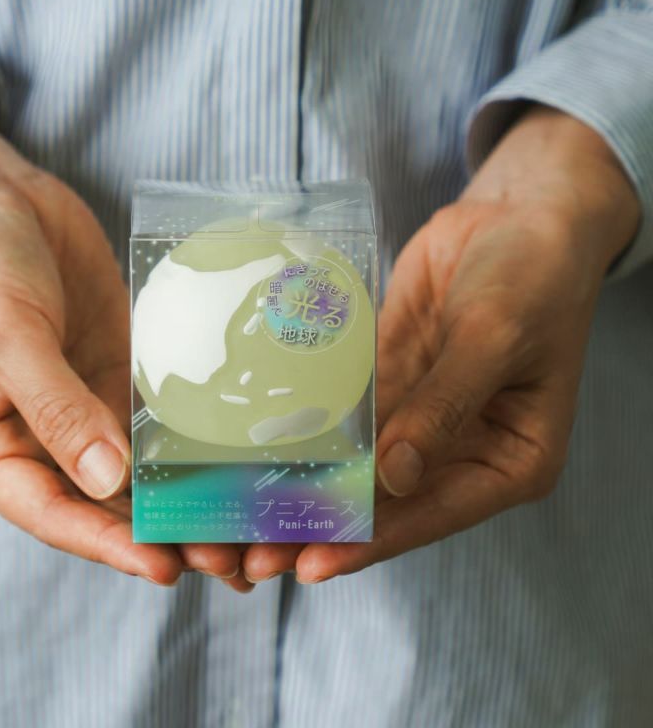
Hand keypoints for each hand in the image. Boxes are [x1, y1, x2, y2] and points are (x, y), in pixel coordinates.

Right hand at [0, 74, 248, 589]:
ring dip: (184, 493)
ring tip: (241, 521)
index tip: (163, 566)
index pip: (51, 511)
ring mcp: (83, 403)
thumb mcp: (3, 336)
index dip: (107, 544)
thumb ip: (55, 408)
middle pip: (103, 501)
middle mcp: (40, 434)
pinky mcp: (117, 369)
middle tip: (226, 556)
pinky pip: (156, 413)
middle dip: (160, 531)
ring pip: (139, 465)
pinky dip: (190, 438)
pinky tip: (234, 456)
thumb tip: (109, 480)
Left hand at [241, 105, 639, 584]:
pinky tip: (263, 449)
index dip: (372, 541)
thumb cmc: (532, 274)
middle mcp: (460, 449)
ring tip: (246, 514)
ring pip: (358, 465)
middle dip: (325, 527)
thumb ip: (444, 407)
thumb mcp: (495, 337)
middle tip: (257, 554)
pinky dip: (310, 433)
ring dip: (308, 487)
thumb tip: (393, 476)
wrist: (518, 214)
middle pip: (386, 501)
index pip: (432, 513)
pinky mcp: (391, 381)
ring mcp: (420, 416)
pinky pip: (347, 414)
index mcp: (508, 460)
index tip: (313, 564)